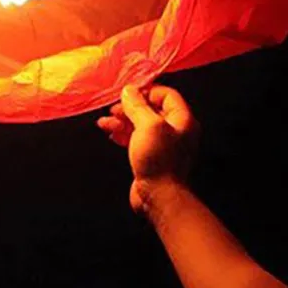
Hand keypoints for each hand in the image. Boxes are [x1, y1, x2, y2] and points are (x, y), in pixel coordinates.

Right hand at [97, 85, 199, 213]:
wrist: (159, 197)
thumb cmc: (158, 160)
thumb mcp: (147, 126)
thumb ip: (137, 106)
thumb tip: (129, 90)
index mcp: (182, 119)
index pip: (166, 95)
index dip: (147, 91)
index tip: (128, 93)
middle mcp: (175, 130)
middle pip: (151, 109)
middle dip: (130, 107)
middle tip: (114, 109)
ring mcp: (163, 145)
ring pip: (141, 124)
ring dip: (122, 120)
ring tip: (105, 122)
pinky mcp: (151, 157)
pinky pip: (136, 139)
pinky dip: (123, 134)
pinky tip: (110, 133)